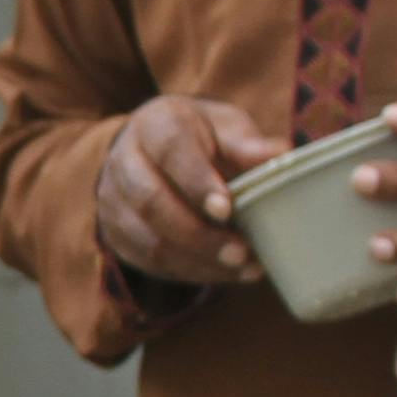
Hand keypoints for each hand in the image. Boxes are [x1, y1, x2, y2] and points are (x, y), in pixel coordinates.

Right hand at [94, 94, 283, 290]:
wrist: (154, 153)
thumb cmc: (201, 138)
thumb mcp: (225, 129)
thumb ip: (249, 144)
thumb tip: (283, 155)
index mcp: (155, 124)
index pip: (169, 151)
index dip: (196, 182)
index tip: (226, 209)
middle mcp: (124, 160)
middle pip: (152, 202)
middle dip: (199, 234)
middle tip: (241, 252)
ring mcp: (113, 200)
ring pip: (149, 240)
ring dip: (198, 260)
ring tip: (241, 267)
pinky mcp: (116, 234)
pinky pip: (150, 262)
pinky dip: (191, 272)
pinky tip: (225, 273)